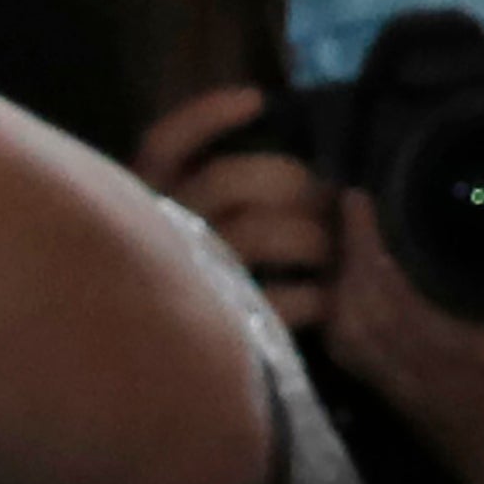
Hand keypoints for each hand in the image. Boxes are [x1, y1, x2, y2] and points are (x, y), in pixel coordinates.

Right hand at [140, 83, 337, 331]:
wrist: (174, 383)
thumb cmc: (206, 288)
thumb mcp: (203, 230)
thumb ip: (229, 192)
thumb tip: (283, 143)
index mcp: (151, 206)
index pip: (163, 146)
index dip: (206, 118)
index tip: (257, 100)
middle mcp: (161, 236)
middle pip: (229, 180)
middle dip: (290, 180)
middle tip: (326, 197)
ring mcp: (188, 283)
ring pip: (255, 233)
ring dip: (310, 235)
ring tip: (331, 249)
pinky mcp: (219, 331)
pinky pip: (276, 302)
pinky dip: (312, 297)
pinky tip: (324, 297)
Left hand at [318, 189, 483, 483]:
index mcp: (463, 354)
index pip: (396, 297)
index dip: (369, 248)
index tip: (364, 198)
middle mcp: (416, 371)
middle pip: (356, 311)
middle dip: (346, 255)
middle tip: (352, 203)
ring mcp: (397, 389)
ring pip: (346, 331)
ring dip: (339, 282)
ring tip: (351, 236)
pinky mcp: (389, 398)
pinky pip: (349, 350)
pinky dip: (341, 312)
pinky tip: (349, 286)